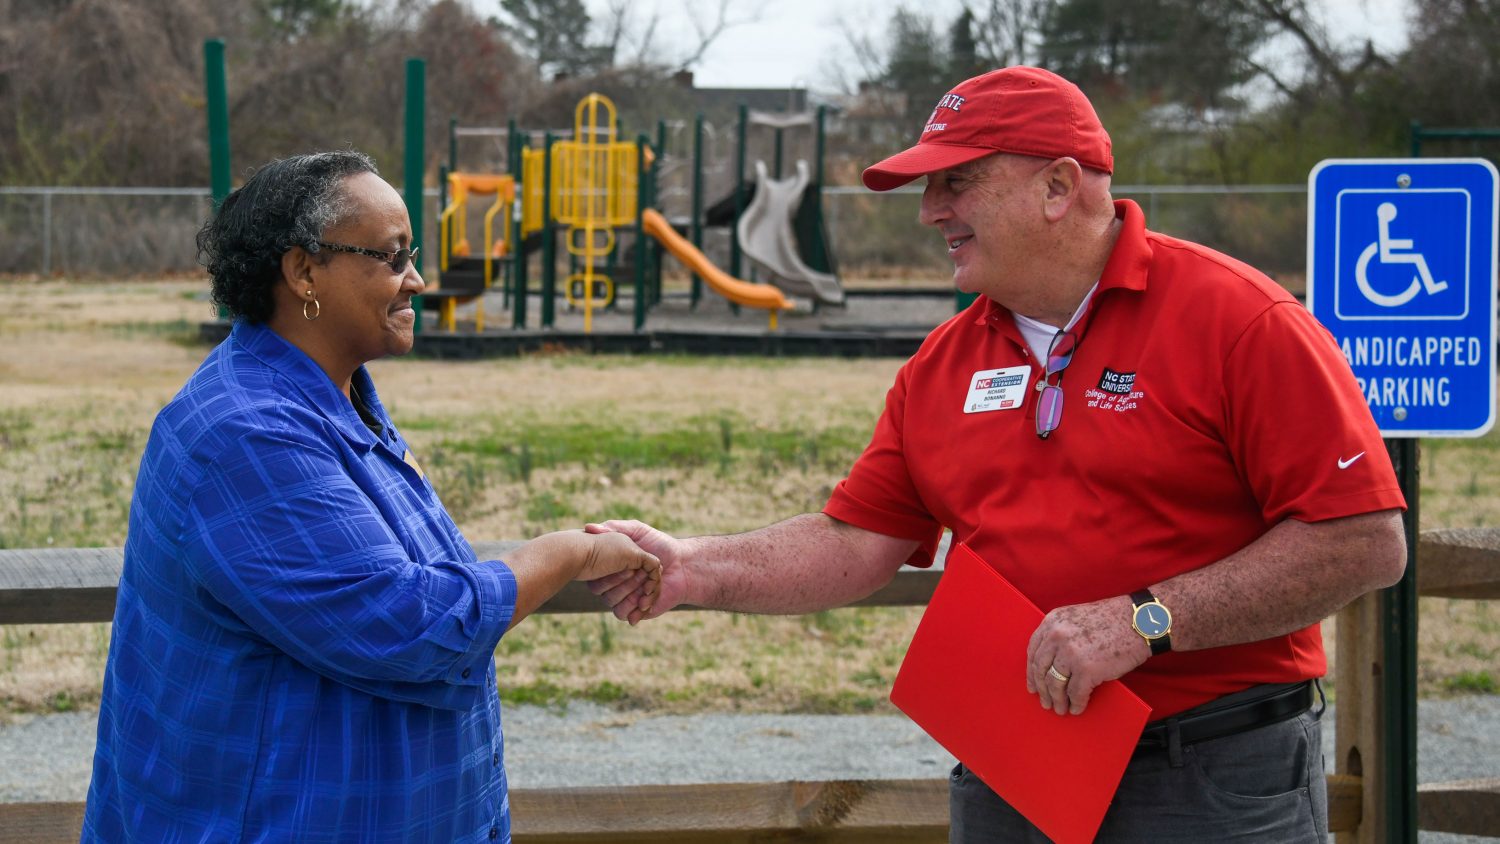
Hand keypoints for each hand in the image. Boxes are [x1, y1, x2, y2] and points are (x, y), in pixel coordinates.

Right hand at [583, 519, 689, 623]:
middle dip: (624, 580)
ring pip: (612, 603)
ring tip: (648, 584)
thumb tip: (588, 527)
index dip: (609, 570)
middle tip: (642, 572)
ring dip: (631, 593)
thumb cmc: (661, 545)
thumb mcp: (637, 530)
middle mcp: (613, 582)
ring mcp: (624, 597)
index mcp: (610, 565)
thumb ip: (614, 527)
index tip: (630, 563)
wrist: (684, 565)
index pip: (594, 573)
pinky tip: (647, 598)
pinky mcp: (635, 610)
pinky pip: (625, 615)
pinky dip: (636, 608)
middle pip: (601, 590)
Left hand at [1024, 595, 1149, 715]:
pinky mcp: (1087, 670)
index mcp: (1052, 621)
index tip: (1032, 685)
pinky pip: (1076, 693)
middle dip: (1042, 689)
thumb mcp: (1076, 618)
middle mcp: (1057, 637)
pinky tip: (1077, 708)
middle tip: (1044, 701)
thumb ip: (1061, 634)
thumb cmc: (1113, 620)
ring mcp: (1071, 654)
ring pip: (1056, 684)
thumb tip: (1052, 662)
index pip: (1033, 651)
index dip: (1032, 671)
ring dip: (1057, 700)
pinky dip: (1076, 704)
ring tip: (1060, 709)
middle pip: (1041, 669)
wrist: (1140, 622)